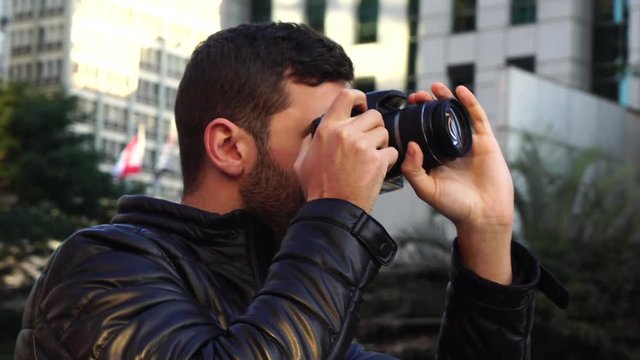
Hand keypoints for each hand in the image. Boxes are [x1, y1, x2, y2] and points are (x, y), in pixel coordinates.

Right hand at [294, 89, 398, 212]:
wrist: (332, 211)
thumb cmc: (318, 189)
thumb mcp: (302, 162)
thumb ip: (309, 142)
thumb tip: (313, 132)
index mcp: (327, 129)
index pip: (346, 96)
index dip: (359, 97)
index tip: (362, 106)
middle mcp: (345, 133)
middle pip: (373, 115)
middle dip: (374, 128)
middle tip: (369, 142)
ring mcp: (362, 146)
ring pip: (384, 133)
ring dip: (381, 144)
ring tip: (371, 158)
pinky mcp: (377, 161)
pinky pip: (392, 152)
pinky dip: (388, 161)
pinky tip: (377, 170)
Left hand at [403, 83, 513, 283]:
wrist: (483, 215)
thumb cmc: (454, 206)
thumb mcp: (426, 189)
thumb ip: (414, 169)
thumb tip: (410, 144)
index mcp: (433, 157)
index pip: (420, 132)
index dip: (412, 119)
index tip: (402, 108)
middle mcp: (448, 148)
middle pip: (436, 119)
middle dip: (426, 105)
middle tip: (415, 96)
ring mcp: (467, 143)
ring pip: (455, 115)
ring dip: (446, 99)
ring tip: (435, 87)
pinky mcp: (485, 142)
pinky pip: (477, 118)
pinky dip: (469, 102)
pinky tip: (460, 91)